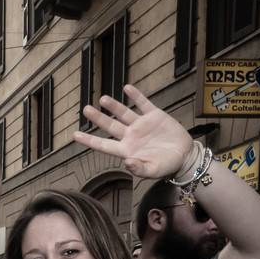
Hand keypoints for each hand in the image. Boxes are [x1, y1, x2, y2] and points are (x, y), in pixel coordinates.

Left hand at [74, 85, 197, 180]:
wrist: (184, 156)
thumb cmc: (166, 166)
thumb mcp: (152, 171)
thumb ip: (139, 168)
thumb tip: (127, 162)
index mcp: (127, 150)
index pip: (104, 145)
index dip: (90, 140)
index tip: (75, 135)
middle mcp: (131, 136)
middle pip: (110, 126)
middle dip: (98, 118)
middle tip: (85, 109)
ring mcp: (142, 125)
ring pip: (124, 113)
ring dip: (113, 105)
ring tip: (102, 99)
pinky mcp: (154, 116)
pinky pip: (143, 103)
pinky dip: (135, 96)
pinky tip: (127, 88)